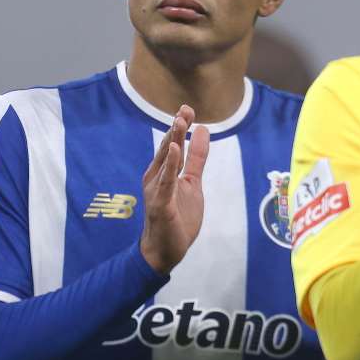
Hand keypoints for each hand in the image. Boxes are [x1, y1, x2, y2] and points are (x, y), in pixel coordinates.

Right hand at [139, 105, 210, 273]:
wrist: (166, 250)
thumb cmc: (177, 217)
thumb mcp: (192, 183)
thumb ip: (196, 158)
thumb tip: (203, 131)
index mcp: (164, 172)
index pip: (173, 145)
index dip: (180, 127)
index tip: (188, 109)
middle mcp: (156, 178)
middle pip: (167, 149)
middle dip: (176, 129)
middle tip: (184, 110)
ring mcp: (156, 190)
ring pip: (165, 161)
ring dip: (171, 140)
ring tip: (180, 122)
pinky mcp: (160, 203)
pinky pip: (165, 181)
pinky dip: (169, 164)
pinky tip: (174, 149)